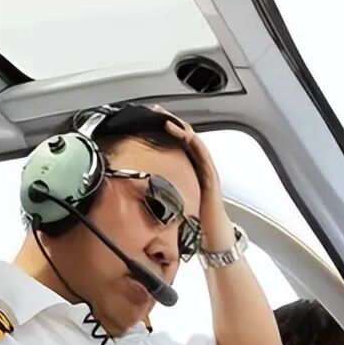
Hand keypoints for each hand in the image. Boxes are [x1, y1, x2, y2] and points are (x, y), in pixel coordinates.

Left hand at [156, 109, 234, 250]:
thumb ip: (154, 189)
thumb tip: (132, 186)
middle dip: (170, 121)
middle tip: (155, 109)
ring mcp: (206, 169)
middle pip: (184, 136)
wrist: (211, 235)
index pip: (174, 142)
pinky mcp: (211, 177)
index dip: (162, 128)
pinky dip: (195, 144)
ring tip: (167, 119)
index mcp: (186, 168)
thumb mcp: (167, 198)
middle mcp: (197, 165)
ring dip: (181, 129)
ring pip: (194, 142)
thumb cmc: (192, 218)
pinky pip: (204, 156)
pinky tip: (187, 136)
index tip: (148, 117)